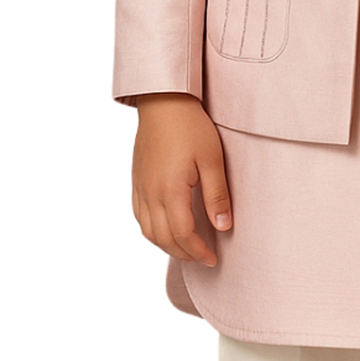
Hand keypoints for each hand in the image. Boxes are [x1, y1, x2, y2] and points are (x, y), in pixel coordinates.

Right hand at [131, 93, 232, 265]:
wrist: (163, 101)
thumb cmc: (190, 126)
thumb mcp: (212, 160)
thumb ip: (217, 196)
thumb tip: (222, 227)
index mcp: (170, 190)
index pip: (183, 234)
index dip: (198, 251)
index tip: (212, 259)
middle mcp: (151, 193)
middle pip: (163, 238)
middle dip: (183, 254)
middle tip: (202, 259)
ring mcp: (140, 187)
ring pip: (147, 231)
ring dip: (166, 246)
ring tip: (186, 249)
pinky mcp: (136, 180)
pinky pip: (139, 215)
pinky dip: (151, 231)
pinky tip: (164, 230)